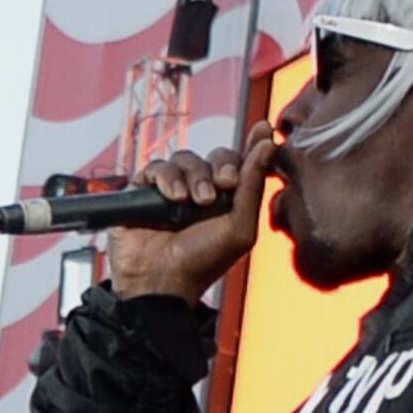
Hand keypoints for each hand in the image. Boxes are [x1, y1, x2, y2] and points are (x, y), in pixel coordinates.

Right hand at [106, 134, 280, 304]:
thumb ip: (252, 187)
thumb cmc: (204, 261)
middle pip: (214, 155)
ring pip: (185, 158)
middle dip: (222, 166)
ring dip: (194, 176)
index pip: (240, 162)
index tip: (263, 130)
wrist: (162, 282)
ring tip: (194, 202)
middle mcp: (200, 188)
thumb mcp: (239, 228)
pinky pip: (157, 167)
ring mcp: (171, 187)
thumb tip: (268, 143)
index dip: (251, 145)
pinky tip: (174, 198)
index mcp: (227, 198)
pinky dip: (167, 178)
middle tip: (225, 185)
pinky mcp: (143, 189)